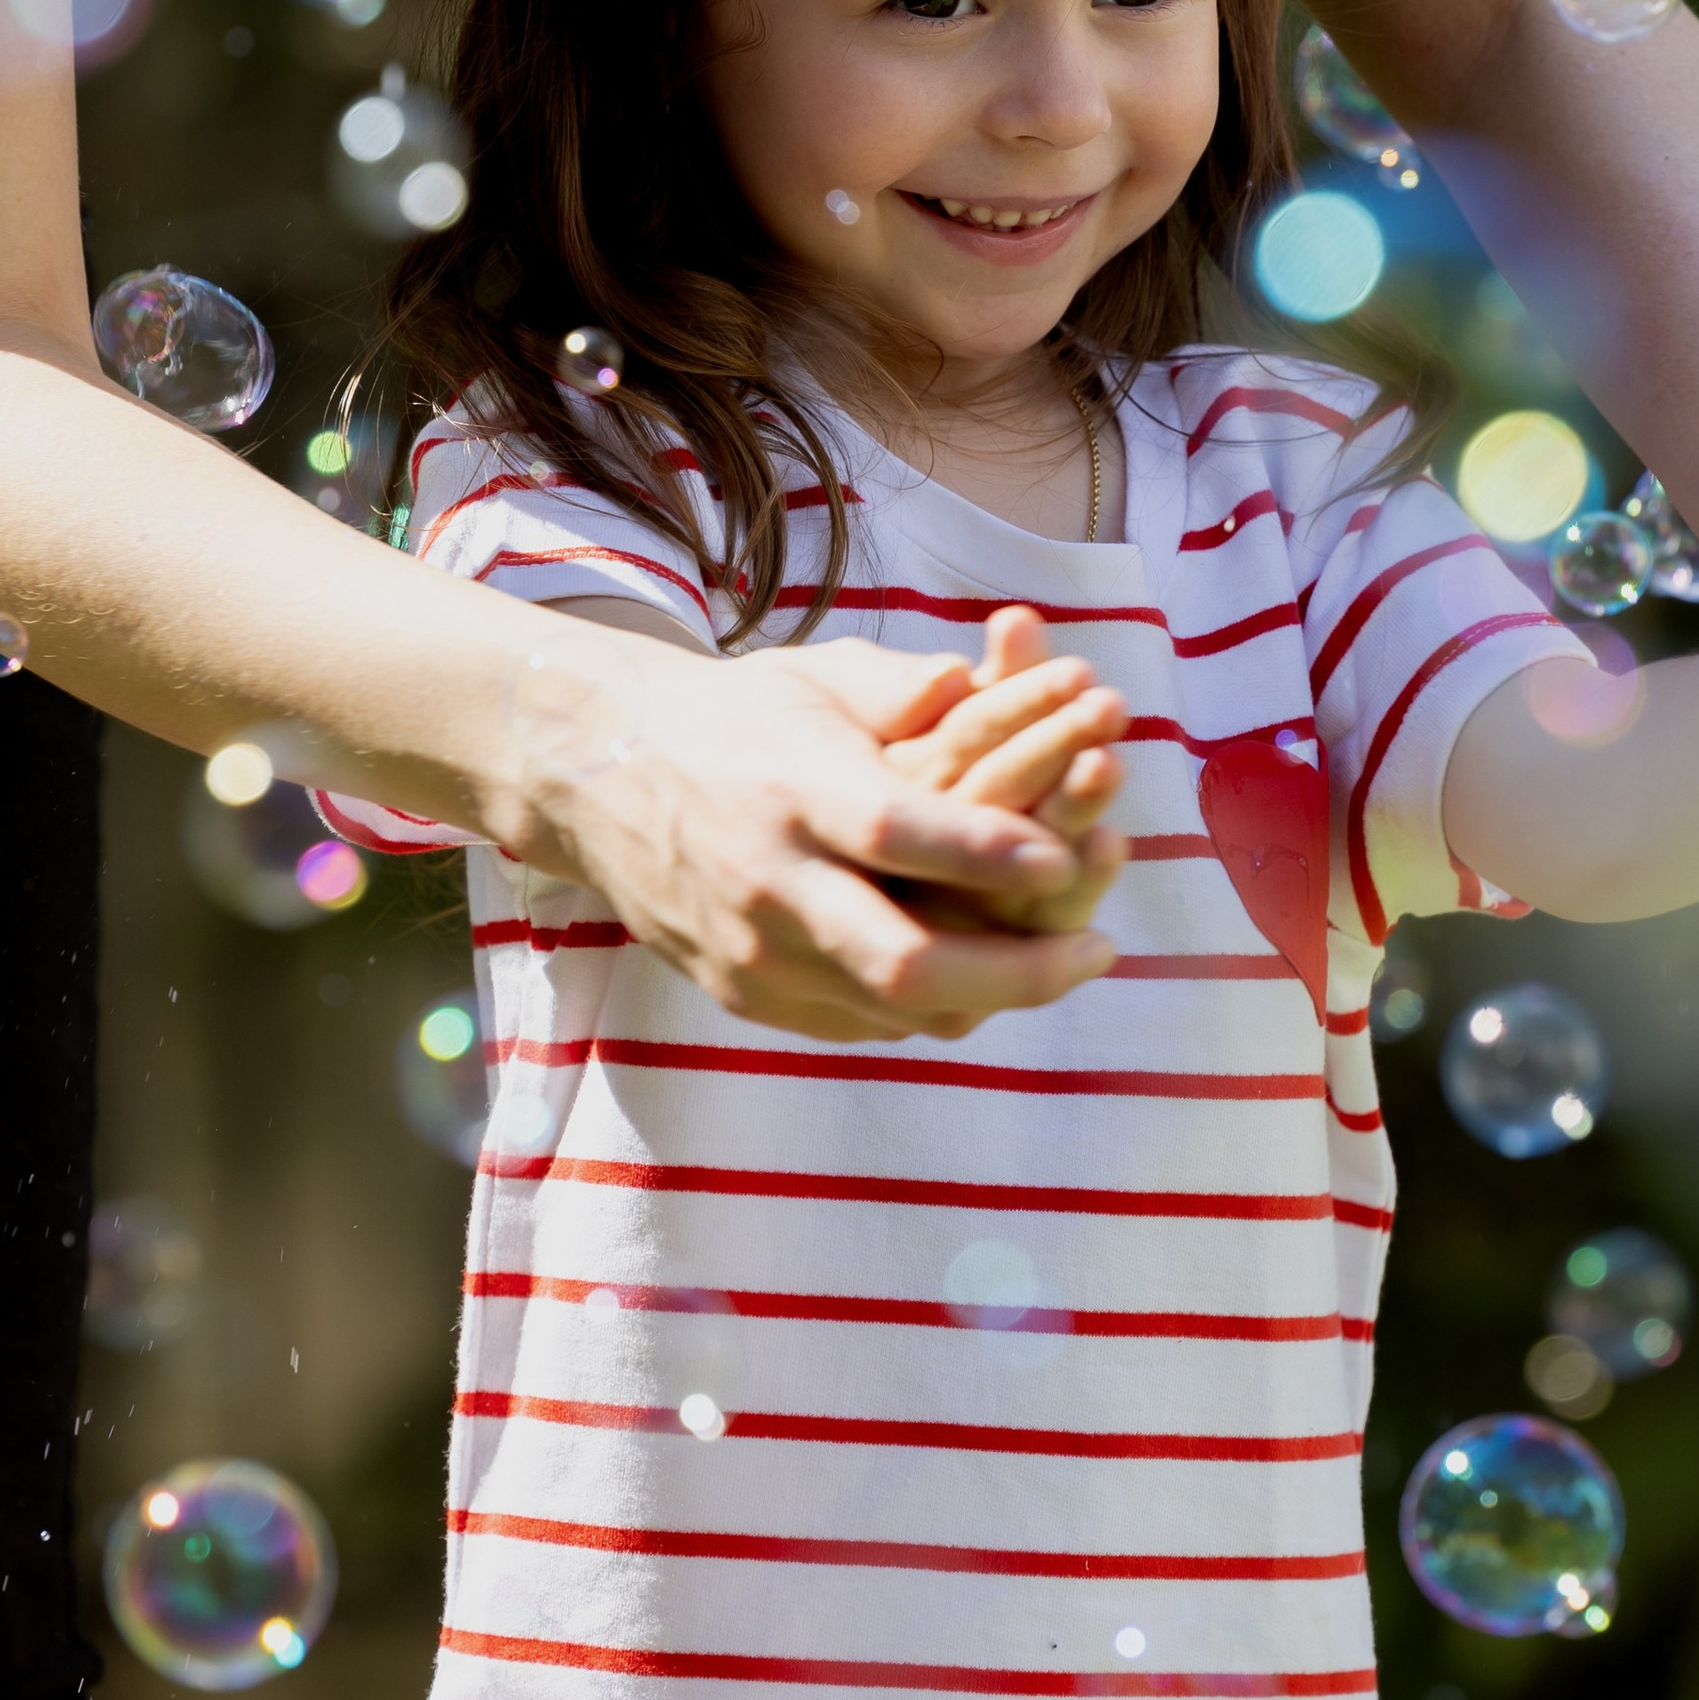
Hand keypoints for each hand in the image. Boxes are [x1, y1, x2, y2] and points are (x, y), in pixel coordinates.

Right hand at [539, 628, 1120, 1042]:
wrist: (598, 777)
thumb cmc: (736, 717)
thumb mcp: (813, 674)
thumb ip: (901, 686)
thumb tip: (975, 681)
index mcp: (794, 787)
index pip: (899, 831)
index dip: (988, 854)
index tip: (1069, 856)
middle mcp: (771, 880)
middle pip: (904, 957)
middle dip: (1018, 969)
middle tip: (1100, 949)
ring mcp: (754, 952)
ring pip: (893, 1010)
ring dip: (993, 999)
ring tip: (1066, 964)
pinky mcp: (745, 996)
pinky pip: (859, 1024)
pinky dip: (932, 1008)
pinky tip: (988, 977)